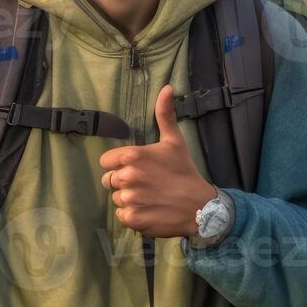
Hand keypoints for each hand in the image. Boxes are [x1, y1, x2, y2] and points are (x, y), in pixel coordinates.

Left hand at [99, 85, 216, 238]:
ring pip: (117, 198)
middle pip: (110, 180)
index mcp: (133, 156)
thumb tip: (167, 87)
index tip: (135, 168)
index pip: (106, 162)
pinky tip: (149, 209)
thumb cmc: (184, 172)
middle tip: (146, 183)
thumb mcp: (174, 141)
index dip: (118, 165)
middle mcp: (128, 177)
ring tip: (149, 197)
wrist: (200, 207)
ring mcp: (130, 199)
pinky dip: (133, 215)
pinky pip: (122, 215)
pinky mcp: (133, 218)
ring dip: (129, 199)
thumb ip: (165, 114)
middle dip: (124, 182)